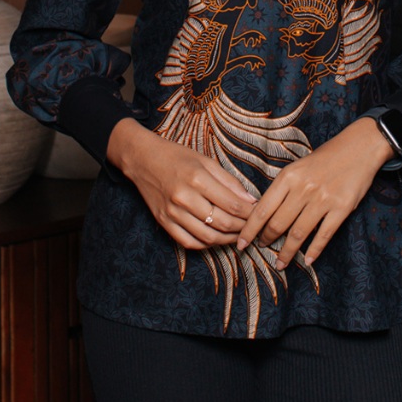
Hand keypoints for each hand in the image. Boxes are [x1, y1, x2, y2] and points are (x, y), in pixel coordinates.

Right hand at [107, 119, 257, 249]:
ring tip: (238, 235)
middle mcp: (184, 197)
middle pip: (222, 223)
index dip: (249, 213)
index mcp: (197, 178)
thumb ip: (229, 181)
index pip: (232, 204)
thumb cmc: (176, 156)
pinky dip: (206, 245)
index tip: (259, 214)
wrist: (143, 159)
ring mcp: (172, 213)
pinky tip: (216, 239)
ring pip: (207, 237)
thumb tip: (251, 200)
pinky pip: (189, 242)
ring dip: (227, 240)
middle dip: (242, 228)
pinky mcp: (164, 222)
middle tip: (252, 227)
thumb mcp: (205, 160)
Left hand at [236, 117, 394, 267]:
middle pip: (277, 224)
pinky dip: (314, 251)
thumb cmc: (325, 157)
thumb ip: (283, 188)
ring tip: (280, 263)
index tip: (241, 243)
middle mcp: (303, 189)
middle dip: (266, 240)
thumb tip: (264, 213)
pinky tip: (308, 260)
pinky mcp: (341, 208)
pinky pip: (323, 235)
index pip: (262, 209)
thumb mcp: (298, 166)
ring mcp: (323, 200)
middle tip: (262, 248)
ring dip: (287, 252)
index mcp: (288, 176)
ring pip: (298, 234)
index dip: (249, 229)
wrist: (359, 147)